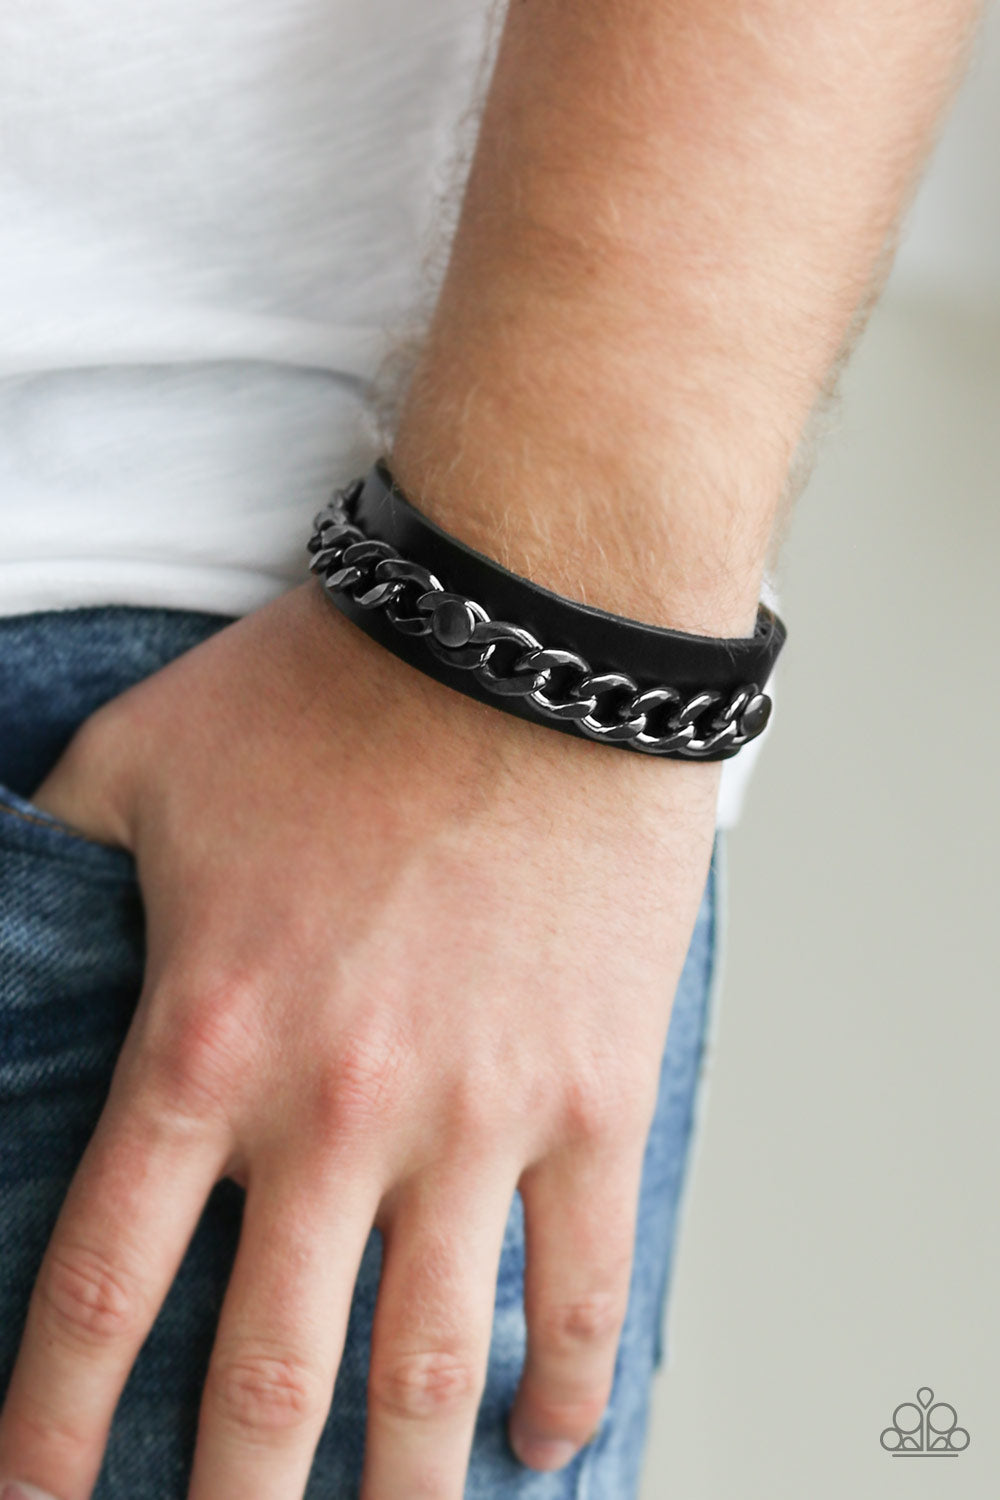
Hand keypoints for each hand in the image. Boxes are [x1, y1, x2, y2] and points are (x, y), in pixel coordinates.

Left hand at [0, 577, 721, 1499]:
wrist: (525, 643)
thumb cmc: (337, 692)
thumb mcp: (139, 758)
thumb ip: (45, 850)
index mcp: (207, 1042)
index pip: (100, 1292)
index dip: (51, 1428)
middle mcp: (335, 1114)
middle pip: (263, 1381)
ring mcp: (477, 1120)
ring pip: (428, 1371)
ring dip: (396, 1492)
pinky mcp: (592, 1098)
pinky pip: (582, 1282)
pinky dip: (561, 1385)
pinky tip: (541, 1443)